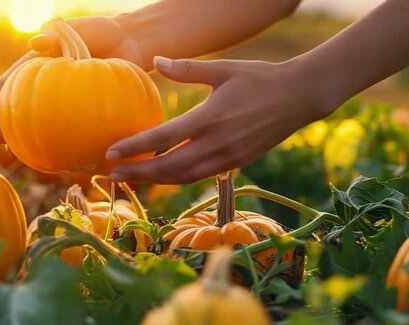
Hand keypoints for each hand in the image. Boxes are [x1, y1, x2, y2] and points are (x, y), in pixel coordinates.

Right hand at [0, 16, 144, 142]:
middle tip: (0, 141)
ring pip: (45, 123)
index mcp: (39, 66)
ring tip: (21, 155)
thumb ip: (54, 36)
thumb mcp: (73, 30)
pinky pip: (75, 129)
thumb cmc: (99, 32)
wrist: (132, 42)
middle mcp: (51, 86)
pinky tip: (61, 157)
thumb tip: (33, 43)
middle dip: (7, 126)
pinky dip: (66, 142)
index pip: (11, 82)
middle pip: (22, 108)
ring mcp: (69, 101)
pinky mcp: (89, 111)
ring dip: (31, 140)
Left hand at [106, 56, 328, 183]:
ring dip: (155, 180)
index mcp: (210, 118)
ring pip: (184, 176)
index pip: (163, 138)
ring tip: (131, 179)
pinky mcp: (236, 162)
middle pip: (169, 166)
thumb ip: (187, 69)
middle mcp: (217, 143)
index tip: (110, 153)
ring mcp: (228, 157)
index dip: (134, 147)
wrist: (299, 98)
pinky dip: (178, 178)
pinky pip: (200, 176)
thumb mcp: (223, 69)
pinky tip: (163, 176)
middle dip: (138, 173)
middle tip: (111, 176)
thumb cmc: (260, 79)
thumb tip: (156, 60)